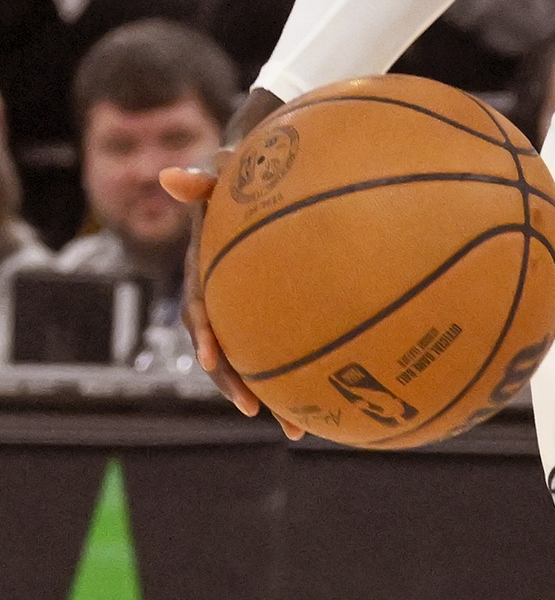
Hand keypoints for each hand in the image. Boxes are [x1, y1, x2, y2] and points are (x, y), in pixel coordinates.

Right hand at [159, 92, 298, 430]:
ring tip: (301, 429)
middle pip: (226, 351)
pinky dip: (311, 370)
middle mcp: (224, 298)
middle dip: (238, 383)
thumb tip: (169, 175)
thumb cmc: (245, 173)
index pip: (199, 310)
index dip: (205, 336)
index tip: (214, 358)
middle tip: (257, 410)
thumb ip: (204, 177)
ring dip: (276, 394)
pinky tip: (341, 397)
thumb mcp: (226, 170)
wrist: (264, 176)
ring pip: (258, 359)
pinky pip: (293, 345)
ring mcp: (251, 310)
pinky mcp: (280, 312)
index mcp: (204, 273)